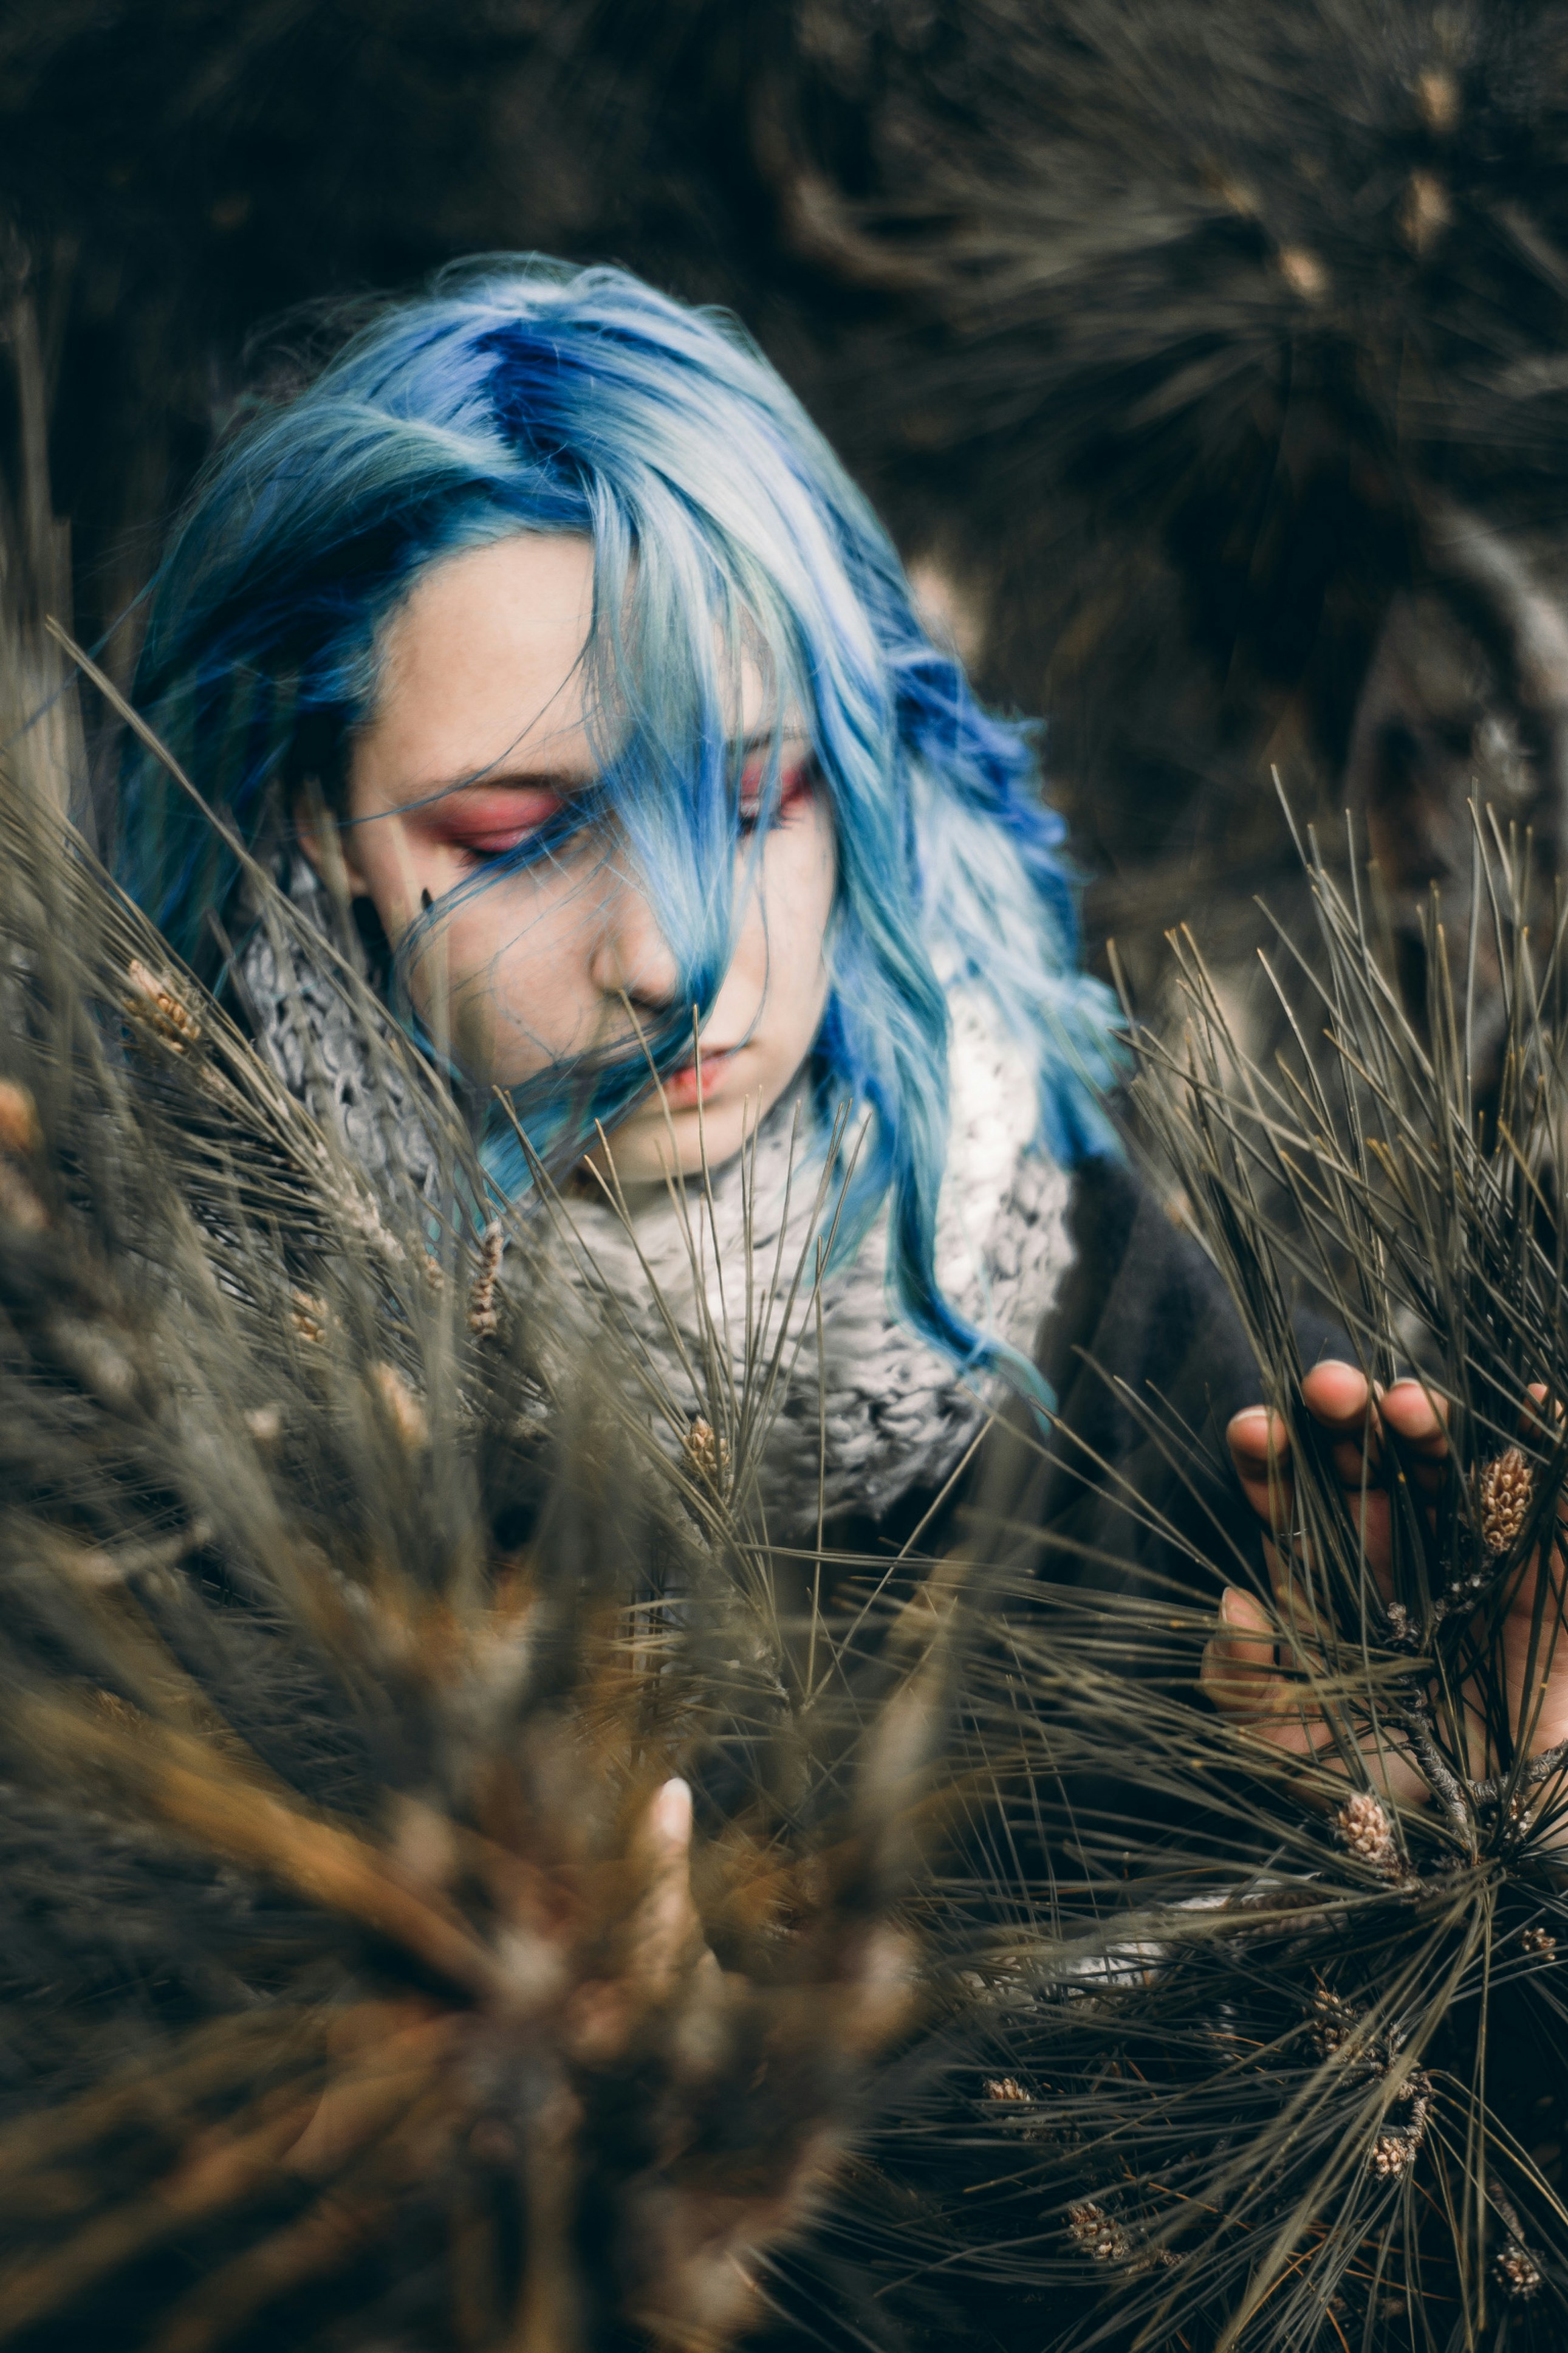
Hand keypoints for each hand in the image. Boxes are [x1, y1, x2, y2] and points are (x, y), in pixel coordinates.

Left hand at [1203, 1361, 1567, 1802]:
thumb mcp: (1288, 1753)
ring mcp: (1473, 1556)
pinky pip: (1549, 1499)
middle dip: (1345, 1415)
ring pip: (1447, 1465)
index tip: (1256, 1433)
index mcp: (1329, 1583)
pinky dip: (1545, 1441)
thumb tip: (1231, 1607)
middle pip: (1365, 1460)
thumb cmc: (1383, 1796)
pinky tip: (1536, 1402)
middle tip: (1332, 1390)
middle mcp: (1397, 1554)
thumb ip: (1240, 1687)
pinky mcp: (1548, 1572)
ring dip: (1428, 1420)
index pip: (1289, 1500)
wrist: (1490, 1841)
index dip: (1270, 1458)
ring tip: (1410, 1404)